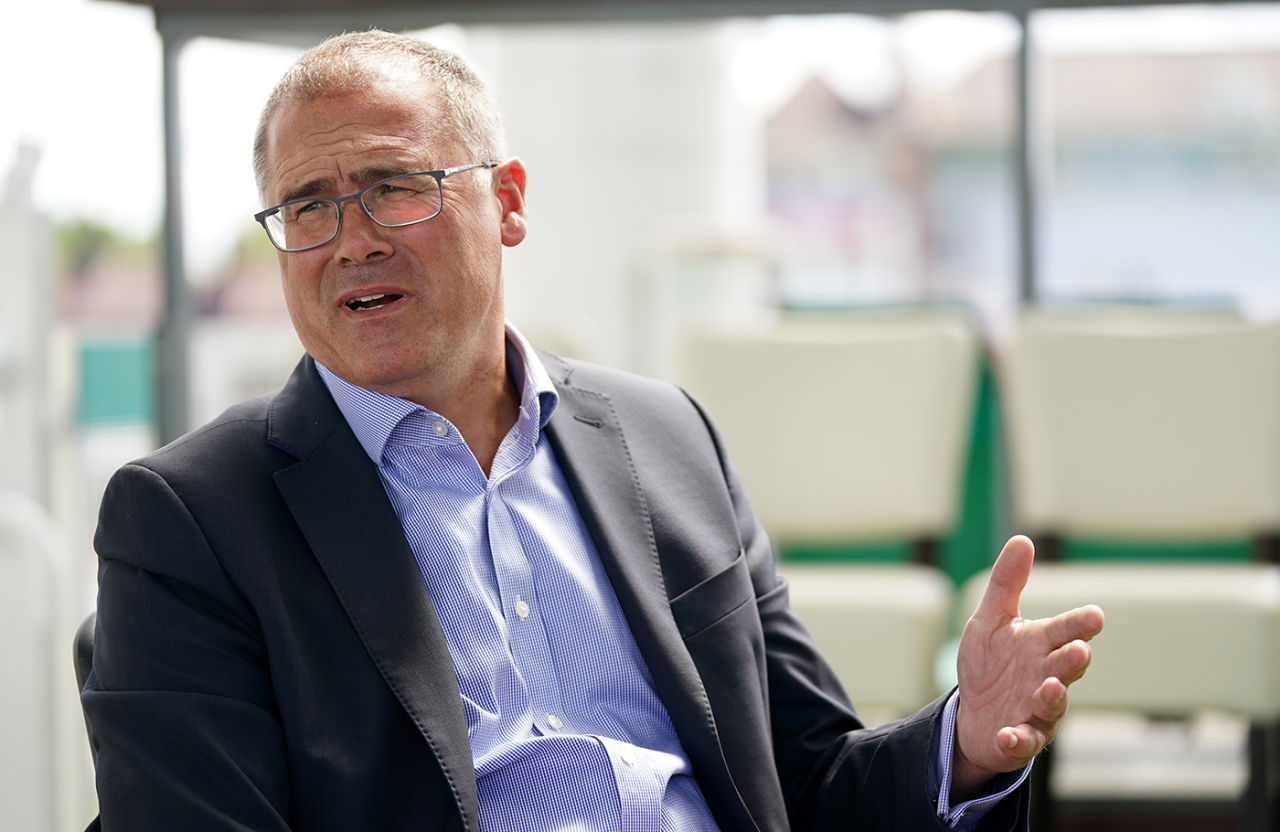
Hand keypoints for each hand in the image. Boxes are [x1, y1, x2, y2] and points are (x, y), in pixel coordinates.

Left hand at [951, 536, 1104, 796]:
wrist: (974, 715)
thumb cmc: (990, 664)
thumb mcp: (991, 621)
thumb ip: (1006, 584)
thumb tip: (1022, 539)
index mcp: (1041, 645)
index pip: (1065, 631)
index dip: (1079, 624)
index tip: (1095, 615)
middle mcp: (1046, 676)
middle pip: (1065, 667)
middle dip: (1072, 660)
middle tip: (1079, 651)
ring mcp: (1037, 709)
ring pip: (1052, 705)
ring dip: (1053, 697)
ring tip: (1050, 688)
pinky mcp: (1021, 738)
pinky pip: (1024, 741)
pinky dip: (1017, 739)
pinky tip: (1006, 734)